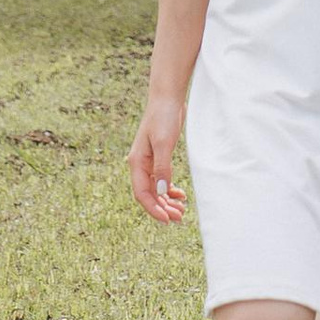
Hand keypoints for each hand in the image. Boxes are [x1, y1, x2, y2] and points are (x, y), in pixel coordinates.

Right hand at [129, 95, 187, 223]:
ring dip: (167, 201)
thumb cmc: (164, 117)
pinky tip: (180, 195)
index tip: (167, 220)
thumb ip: (162, 168)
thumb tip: (161, 193)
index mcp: (137, 162)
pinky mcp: (158, 157)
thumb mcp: (164, 143)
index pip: (142, 194)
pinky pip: (161, 180)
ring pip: (156, 189)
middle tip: (179, 218)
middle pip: (149, 194)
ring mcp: (149, 162)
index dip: (154, 209)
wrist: (167, 99)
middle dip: (162, 208)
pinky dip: (170, 190)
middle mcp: (140, 164)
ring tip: (182, 210)